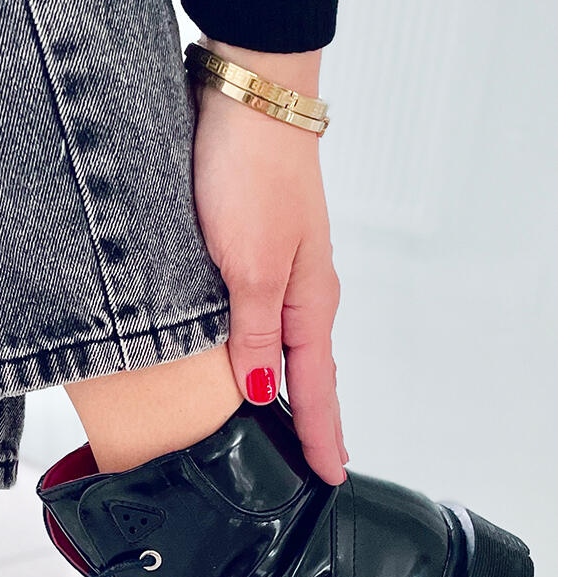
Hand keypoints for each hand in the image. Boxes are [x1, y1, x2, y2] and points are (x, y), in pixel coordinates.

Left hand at [192, 41, 346, 484]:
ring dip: (289, 389)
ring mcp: (282, 271)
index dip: (321, 435)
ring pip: (287, 347)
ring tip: (287, 428)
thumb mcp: (250, 267)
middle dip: (313, 421)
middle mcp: (301, 292)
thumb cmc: (252, 175)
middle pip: (309, 373)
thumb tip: (260, 391)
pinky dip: (266, 352)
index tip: (330, 476)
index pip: (315, 388)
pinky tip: (254, 362)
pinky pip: (267, 321)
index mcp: (308, 302)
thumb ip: (253, 333)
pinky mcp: (257, 251)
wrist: (247, 100)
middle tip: (316, 464)